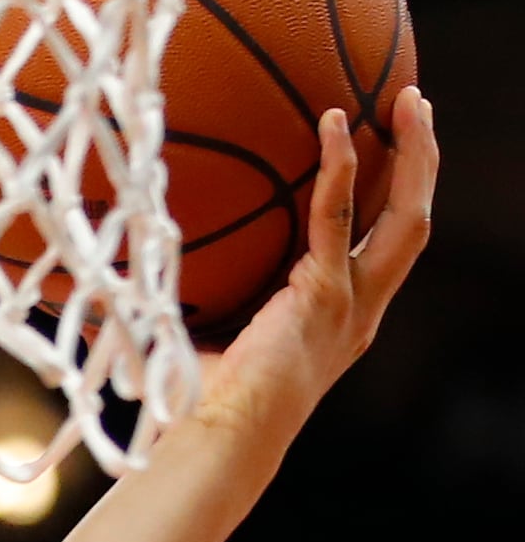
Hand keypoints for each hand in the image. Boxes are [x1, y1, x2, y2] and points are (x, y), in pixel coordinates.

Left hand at [193, 87, 437, 443]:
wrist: (215, 439)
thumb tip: (117, 271)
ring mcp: (351, 305)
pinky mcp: (323, 297)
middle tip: (416, 108)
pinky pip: (337, 220)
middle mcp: (360, 310)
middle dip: (423, 164)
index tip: (388, 156)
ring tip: (409, 102)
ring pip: (406, 218)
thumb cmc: (200, 405)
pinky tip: (334, 126)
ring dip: (413, 156)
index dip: (393, 202)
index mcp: (341, 320)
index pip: (381, 250)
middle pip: (413, 224)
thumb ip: (190, 299)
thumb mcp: (205, 338)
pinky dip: (340, 169)